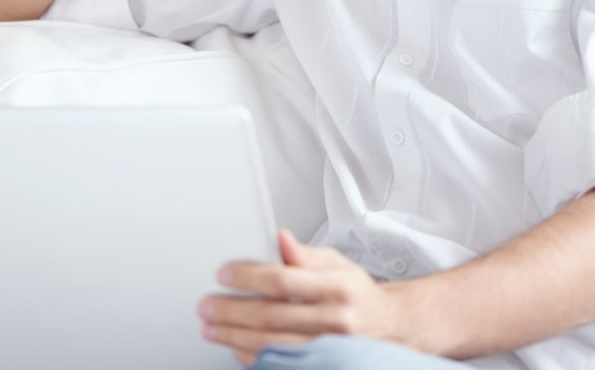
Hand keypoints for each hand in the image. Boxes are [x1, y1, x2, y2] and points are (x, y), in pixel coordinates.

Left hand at [197, 229, 399, 366]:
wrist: (389, 326)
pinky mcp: (323, 365)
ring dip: (235, 336)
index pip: (284, 279)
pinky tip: (235, 348)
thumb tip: (280, 237)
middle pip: (272, 315)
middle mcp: (332, 318)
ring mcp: (328, 347)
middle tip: (206, 305)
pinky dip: (254, 359)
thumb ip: (306, 253)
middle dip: (232, 310)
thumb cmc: (357, 292)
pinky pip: (282, 366)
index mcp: (335, 286)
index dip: (250, 276)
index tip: (224, 273)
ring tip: (211, 327)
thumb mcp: (337, 262)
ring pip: (273, 345)